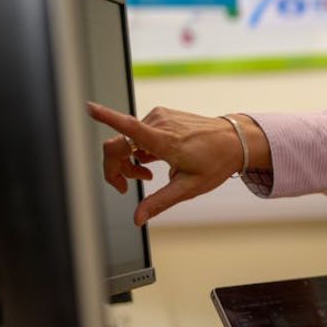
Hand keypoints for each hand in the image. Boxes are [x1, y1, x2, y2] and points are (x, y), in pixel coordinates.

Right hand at [87, 102, 246, 224]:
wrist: (236, 141)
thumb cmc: (216, 162)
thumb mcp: (189, 187)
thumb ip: (159, 202)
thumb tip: (137, 218)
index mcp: (165, 141)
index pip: (130, 128)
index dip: (107, 118)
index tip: (89, 107)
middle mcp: (159, 123)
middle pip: (118, 145)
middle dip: (117, 168)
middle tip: (130, 186)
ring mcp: (160, 116)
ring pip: (126, 141)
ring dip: (129, 161)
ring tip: (149, 174)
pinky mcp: (161, 115)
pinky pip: (137, 133)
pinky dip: (138, 150)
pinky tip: (154, 160)